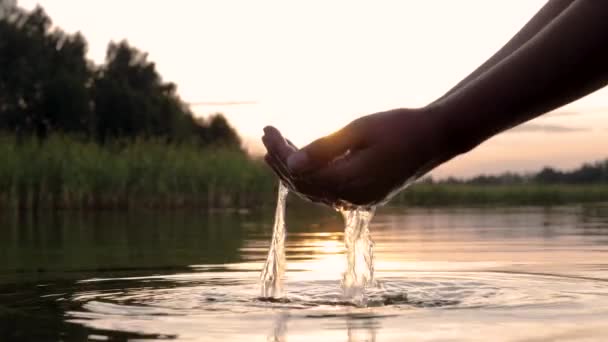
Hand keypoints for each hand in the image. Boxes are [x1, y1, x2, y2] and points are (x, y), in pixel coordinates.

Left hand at [262, 107, 452, 207]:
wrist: (435, 137)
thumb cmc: (399, 127)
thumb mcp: (359, 131)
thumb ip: (324, 149)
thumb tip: (291, 164)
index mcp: (350, 182)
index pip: (302, 174)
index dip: (281, 153)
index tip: (267, 130)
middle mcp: (353, 198)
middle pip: (305, 186)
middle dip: (282, 161)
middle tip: (267, 135)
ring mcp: (360, 199)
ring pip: (316, 190)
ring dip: (294, 170)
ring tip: (276, 147)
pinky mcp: (365, 195)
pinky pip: (330, 190)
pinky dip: (313, 175)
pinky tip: (303, 160)